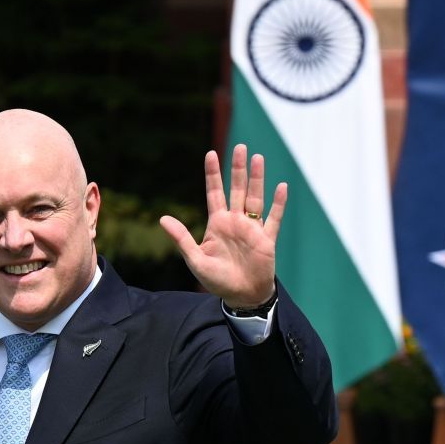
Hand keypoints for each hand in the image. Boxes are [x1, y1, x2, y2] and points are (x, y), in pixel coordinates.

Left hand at [158, 145, 284, 308]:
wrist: (241, 296)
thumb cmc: (217, 280)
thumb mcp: (195, 259)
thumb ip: (182, 238)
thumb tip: (163, 218)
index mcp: (217, 223)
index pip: (214, 193)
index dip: (213, 174)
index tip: (211, 153)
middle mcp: (235, 221)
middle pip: (237, 189)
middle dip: (238, 169)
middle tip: (241, 147)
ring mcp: (252, 228)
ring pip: (256, 198)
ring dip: (257, 179)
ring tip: (258, 158)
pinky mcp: (267, 239)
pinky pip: (273, 218)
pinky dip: (278, 204)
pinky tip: (281, 187)